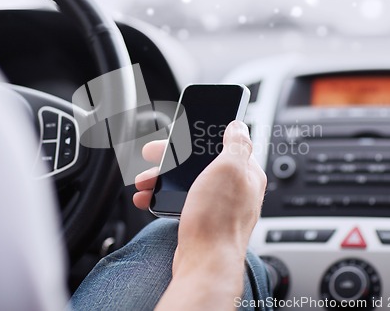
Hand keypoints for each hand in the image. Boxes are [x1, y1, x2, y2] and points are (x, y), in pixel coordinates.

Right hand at [135, 121, 266, 308]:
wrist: (206, 263)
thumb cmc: (219, 219)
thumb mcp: (228, 168)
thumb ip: (236, 144)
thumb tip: (239, 126)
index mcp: (245, 172)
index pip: (224, 143)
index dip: (200, 135)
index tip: (182, 133)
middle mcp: (234, 188)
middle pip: (200, 161)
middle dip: (172, 157)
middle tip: (152, 153)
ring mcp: (218, 205)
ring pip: (187, 181)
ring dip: (162, 177)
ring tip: (144, 181)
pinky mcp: (203, 219)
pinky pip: (181, 200)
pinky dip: (163, 197)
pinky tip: (148, 198)